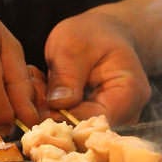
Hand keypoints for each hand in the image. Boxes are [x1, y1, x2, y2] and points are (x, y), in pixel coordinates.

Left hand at [43, 10, 150, 124]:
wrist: (105, 32)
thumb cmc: (93, 33)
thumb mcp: (74, 45)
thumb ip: (67, 75)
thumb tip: (58, 105)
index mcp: (128, 93)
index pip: (94, 120)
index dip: (63, 117)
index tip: (38, 100)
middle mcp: (127, 114)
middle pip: (85, 129)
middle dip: (53, 114)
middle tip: (32, 88)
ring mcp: (114, 120)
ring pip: (75, 129)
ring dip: (50, 111)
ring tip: (36, 84)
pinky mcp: (97, 121)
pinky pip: (72, 124)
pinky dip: (53, 110)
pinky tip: (42, 89)